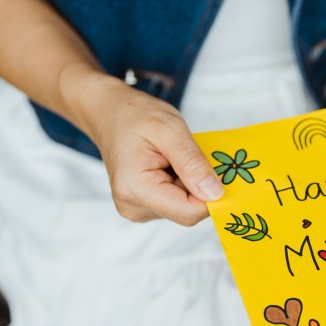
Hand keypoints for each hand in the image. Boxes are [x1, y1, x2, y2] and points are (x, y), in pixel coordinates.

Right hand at [84, 78, 224, 225]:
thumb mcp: (170, 129)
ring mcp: (137, 209)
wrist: (109, 113)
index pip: (188, 212)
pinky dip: (181, 185)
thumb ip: (193, 162)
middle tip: (188, 155)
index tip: (216, 170)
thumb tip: (215, 193)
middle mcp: (132, 206)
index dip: (210, 195)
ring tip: (172, 158)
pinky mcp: (144, 206)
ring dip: (189, 184)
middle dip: (198, 186)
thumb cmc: (134, 116)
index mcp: (134, 188)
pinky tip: (169, 166)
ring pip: (183, 208)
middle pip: (187, 212)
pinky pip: (176, 203)